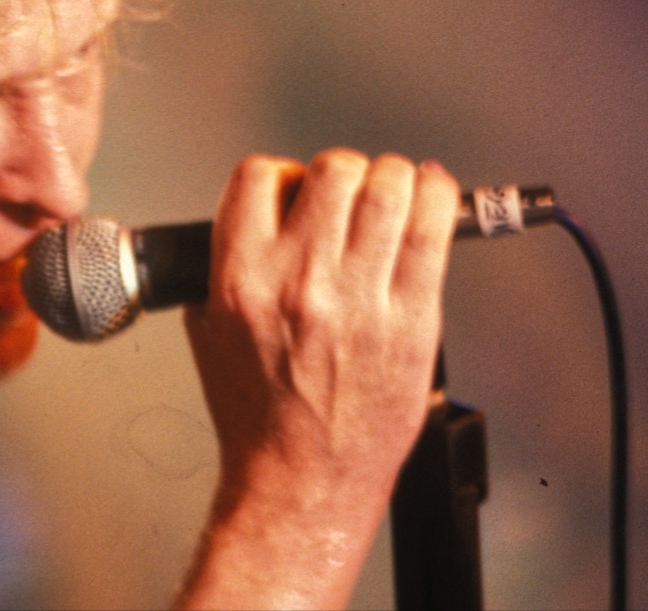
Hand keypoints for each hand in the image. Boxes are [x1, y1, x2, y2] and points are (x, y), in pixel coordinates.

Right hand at [176, 150, 458, 609]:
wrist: (299, 478)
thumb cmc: (257, 413)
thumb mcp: (208, 328)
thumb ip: (228, 263)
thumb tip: (265, 215)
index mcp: (240, 277)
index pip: (260, 175)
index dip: (282, 174)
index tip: (296, 191)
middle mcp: (299, 279)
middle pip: (333, 169)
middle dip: (342, 172)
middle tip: (349, 196)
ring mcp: (359, 297)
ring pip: (389, 186)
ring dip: (392, 178)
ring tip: (392, 195)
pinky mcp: (413, 317)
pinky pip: (435, 229)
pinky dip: (438, 197)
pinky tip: (432, 198)